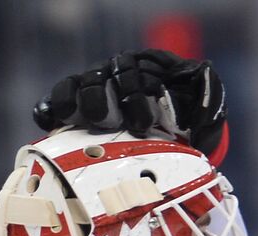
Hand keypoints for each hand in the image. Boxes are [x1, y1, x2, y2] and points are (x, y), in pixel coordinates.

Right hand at [32, 49, 228, 161]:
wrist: (171, 142)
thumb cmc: (187, 122)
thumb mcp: (204, 108)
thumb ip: (207, 91)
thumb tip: (206, 70)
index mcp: (144, 70)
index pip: (132, 73)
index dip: (134, 96)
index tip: (143, 124)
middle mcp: (115, 75)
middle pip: (101, 79)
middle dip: (107, 101)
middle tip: (113, 125)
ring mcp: (93, 90)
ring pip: (77, 86)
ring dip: (80, 103)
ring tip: (88, 123)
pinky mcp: (73, 109)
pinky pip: (55, 101)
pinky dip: (50, 109)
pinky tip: (50, 120)